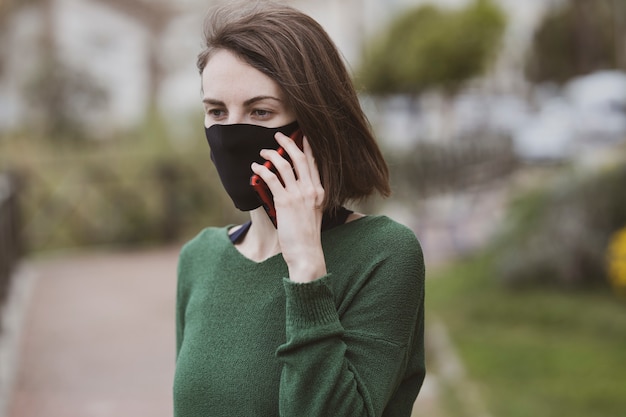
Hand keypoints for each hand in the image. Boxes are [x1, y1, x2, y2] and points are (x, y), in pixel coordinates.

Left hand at [251, 133, 326, 282]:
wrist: (306, 253)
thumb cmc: (306, 237)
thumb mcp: (312, 213)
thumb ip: (306, 198)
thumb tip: (288, 186)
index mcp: (319, 191)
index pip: (314, 163)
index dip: (307, 147)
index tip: (302, 136)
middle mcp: (311, 189)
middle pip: (300, 157)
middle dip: (288, 143)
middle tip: (278, 136)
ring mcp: (298, 195)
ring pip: (284, 165)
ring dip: (271, 155)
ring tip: (262, 152)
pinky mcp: (285, 202)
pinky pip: (271, 178)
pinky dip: (261, 170)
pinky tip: (255, 168)